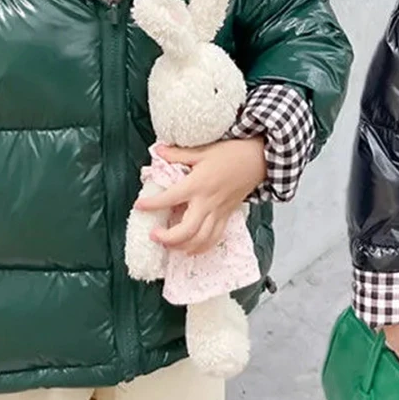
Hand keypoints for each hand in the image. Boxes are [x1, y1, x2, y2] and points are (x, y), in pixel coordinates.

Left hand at [136, 139, 266, 255]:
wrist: (259, 159)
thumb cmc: (232, 153)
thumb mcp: (203, 150)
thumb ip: (178, 154)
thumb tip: (157, 150)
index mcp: (198, 184)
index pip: (170, 198)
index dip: (152, 204)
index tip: (139, 206)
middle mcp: (207, 202)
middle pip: (186, 230)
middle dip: (167, 238)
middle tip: (154, 234)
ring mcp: (218, 212)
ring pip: (200, 240)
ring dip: (182, 247)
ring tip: (168, 244)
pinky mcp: (227, 216)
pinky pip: (214, 239)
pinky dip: (201, 248)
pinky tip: (190, 249)